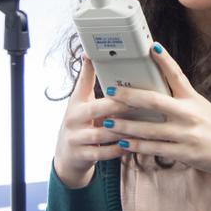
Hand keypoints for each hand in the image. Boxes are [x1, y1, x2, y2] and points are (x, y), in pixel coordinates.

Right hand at [52, 57, 132, 188]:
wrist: (66, 156)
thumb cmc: (80, 123)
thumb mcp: (80, 102)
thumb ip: (88, 82)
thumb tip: (90, 54)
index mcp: (75, 103)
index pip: (83, 83)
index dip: (90, 71)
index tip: (104, 63)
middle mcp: (72, 119)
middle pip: (96, 109)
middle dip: (119, 105)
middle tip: (140, 100)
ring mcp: (75, 139)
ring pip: (102, 134)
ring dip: (123, 129)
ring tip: (143, 124)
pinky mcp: (81, 156)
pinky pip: (103, 153)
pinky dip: (119, 149)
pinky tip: (133, 145)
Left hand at [104, 43, 210, 187]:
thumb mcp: (203, 109)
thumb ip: (181, 102)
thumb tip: (156, 95)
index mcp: (194, 99)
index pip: (177, 75)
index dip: (164, 60)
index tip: (151, 46)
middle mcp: (189, 114)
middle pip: (154, 101)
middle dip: (130, 96)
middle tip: (111, 92)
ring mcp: (186, 134)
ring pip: (149, 128)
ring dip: (125, 126)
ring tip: (107, 122)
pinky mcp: (184, 153)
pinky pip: (155, 149)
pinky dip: (137, 147)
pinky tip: (123, 144)